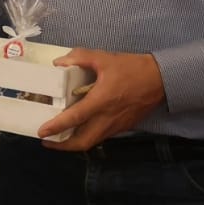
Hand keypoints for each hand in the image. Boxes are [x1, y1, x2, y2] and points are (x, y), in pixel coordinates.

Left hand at [39, 48, 165, 149]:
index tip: (42, 133)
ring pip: (92, 141)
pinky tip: (81, 129)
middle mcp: (107, 118)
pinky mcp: (124, 127)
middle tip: (48, 142)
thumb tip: (59, 62)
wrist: (161, 79)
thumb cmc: (132, 68)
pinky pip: (102, 136)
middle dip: (63, 146)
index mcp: (101, 101)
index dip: (56, 127)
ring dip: (75, 143)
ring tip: (61, 138)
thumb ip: (80, 57)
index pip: (74, 118)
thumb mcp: (104, 58)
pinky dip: (88, 137)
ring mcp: (117, 125)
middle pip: (82, 142)